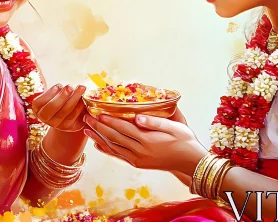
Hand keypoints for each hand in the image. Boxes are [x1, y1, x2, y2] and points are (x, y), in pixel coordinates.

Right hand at [31, 84, 86, 131]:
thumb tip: (62, 82)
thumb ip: (56, 89)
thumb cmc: (59, 97)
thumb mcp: (54, 93)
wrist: (68, 112)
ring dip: (73, 99)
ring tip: (80, 88)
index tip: (58, 85)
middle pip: (52, 108)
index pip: (39, 103)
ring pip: (64, 113)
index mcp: (38, 108)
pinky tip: (82, 99)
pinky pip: (73, 117)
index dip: (49, 94)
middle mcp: (45, 118)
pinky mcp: (68, 127)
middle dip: (61, 97)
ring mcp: (56, 124)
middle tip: (70, 87)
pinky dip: (78, 107)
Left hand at [84, 109, 207, 174]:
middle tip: (85, 118)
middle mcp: (140, 152)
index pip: (123, 128)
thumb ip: (155, 121)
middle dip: (98, 127)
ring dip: (98, 138)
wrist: (191, 163)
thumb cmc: (185, 141)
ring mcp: (138, 159)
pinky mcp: (138, 164)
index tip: (97, 112)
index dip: (109, 120)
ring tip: (86, 129)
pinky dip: (106, 150)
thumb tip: (137, 116)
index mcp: (148, 140)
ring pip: (113, 148)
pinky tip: (98, 145)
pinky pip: (118, 156)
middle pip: (114, 138)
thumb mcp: (175, 127)